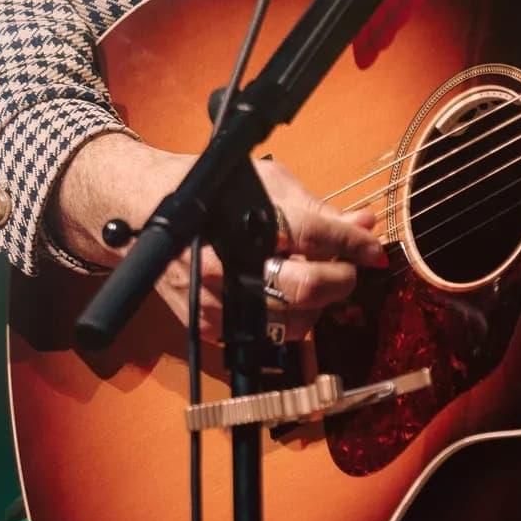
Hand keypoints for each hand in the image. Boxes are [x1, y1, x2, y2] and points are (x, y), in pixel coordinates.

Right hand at [55, 135, 390, 343]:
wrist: (144, 210)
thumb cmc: (212, 190)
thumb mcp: (267, 184)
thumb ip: (317, 209)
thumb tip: (364, 224)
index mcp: (245, 215)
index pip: (315, 234)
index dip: (353, 244)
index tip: (376, 251)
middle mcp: (228, 260)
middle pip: (306, 285)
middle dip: (340, 278)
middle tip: (349, 267)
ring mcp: (216, 297)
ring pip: (292, 321)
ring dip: (318, 304)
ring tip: (318, 280)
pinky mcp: (208, 324)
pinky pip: (266, 336)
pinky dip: (289, 320)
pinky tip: (288, 297)